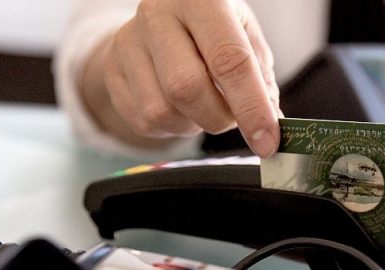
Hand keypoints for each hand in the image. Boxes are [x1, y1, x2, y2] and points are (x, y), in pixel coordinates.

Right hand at [81, 0, 279, 156]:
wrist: (162, 18)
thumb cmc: (213, 30)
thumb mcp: (245, 38)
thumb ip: (260, 80)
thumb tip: (272, 125)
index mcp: (202, 0)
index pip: (229, 60)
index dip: (251, 108)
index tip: (267, 141)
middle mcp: (158, 14)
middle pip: (188, 88)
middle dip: (219, 118)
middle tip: (233, 118)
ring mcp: (128, 41)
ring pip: (161, 111)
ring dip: (194, 124)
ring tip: (205, 107)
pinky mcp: (111, 69)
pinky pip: (143, 122)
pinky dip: (172, 128)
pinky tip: (181, 108)